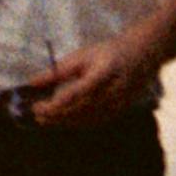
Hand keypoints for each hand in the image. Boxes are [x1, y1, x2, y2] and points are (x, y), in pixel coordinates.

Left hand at [29, 28, 166, 126]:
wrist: (143, 55)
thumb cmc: (109, 52)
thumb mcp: (82, 55)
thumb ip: (58, 71)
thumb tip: (32, 82)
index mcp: (104, 73)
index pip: (76, 94)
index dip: (56, 104)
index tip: (37, 106)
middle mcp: (113, 92)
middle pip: (80, 110)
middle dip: (56, 116)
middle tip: (36, 115)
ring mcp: (119, 104)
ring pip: (87, 119)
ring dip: (64, 122)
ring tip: (44, 120)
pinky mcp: (120, 111)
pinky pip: (95, 122)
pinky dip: (77, 123)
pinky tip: (63, 121)